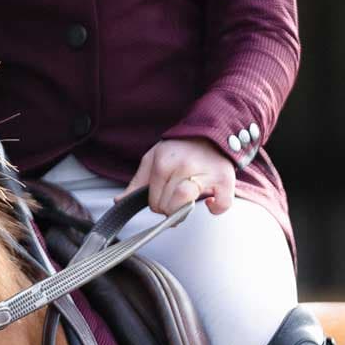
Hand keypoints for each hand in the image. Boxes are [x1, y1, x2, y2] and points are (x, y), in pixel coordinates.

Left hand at [121, 137, 235, 216]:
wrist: (208, 133)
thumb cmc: (179, 149)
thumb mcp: (152, 159)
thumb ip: (137, 183)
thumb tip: (119, 201)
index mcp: (163, 163)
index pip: (154, 201)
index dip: (157, 204)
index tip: (163, 197)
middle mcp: (184, 167)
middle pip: (168, 206)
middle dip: (170, 208)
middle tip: (175, 197)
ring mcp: (205, 173)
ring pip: (186, 206)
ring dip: (185, 211)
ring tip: (187, 201)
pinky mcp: (225, 180)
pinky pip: (221, 204)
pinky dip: (216, 208)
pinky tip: (210, 202)